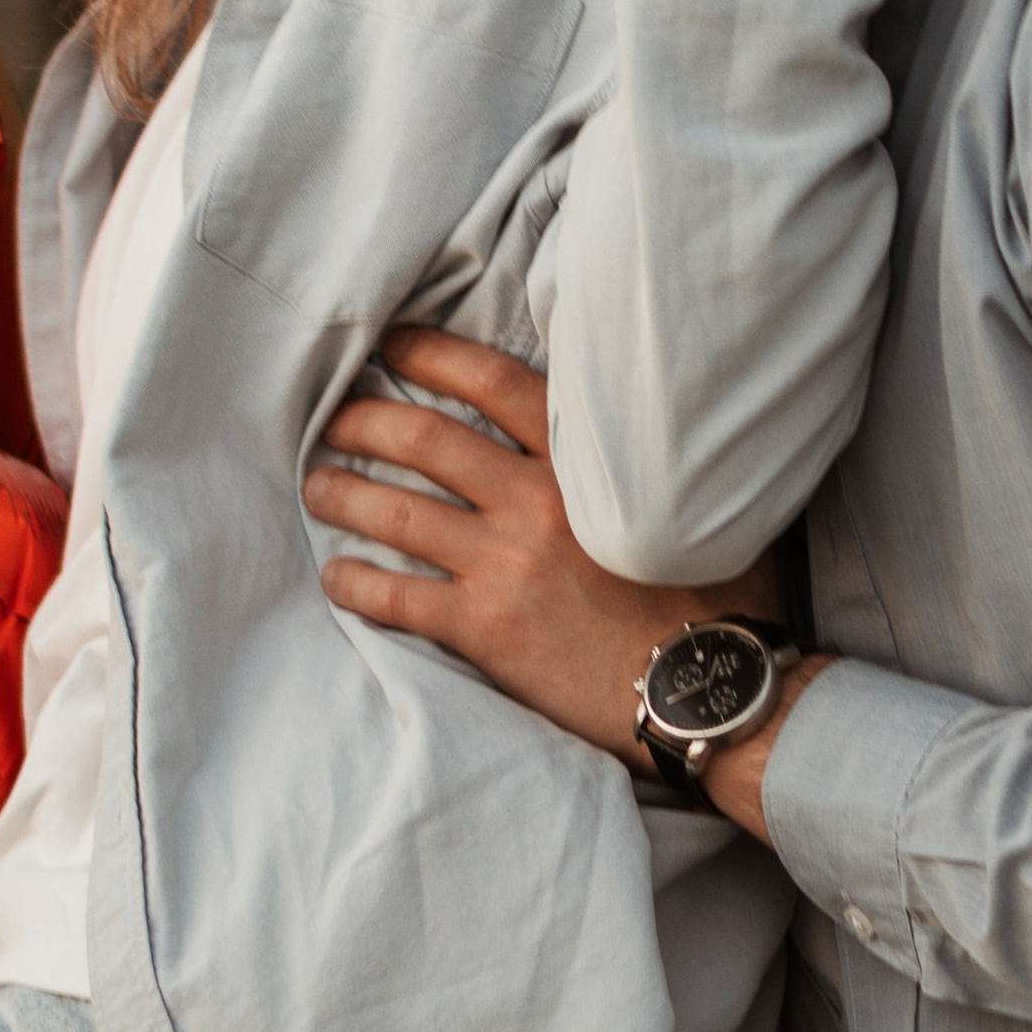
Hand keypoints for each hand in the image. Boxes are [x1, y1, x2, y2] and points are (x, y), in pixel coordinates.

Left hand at [306, 328, 776, 772]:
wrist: (708, 686)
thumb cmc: (714, 591)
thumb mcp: (687, 498)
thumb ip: (642, 453)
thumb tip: (634, 411)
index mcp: (582, 460)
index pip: (492, 382)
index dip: (433, 355)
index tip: (393, 345)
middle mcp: (535, 501)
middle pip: (425, 439)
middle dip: (365, 421)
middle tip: (335, 417)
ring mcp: (505, 564)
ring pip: (397, 512)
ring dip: (344, 492)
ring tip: (317, 484)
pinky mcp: (486, 629)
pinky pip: (397, 597)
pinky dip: (357, 582)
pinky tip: (337, 576)